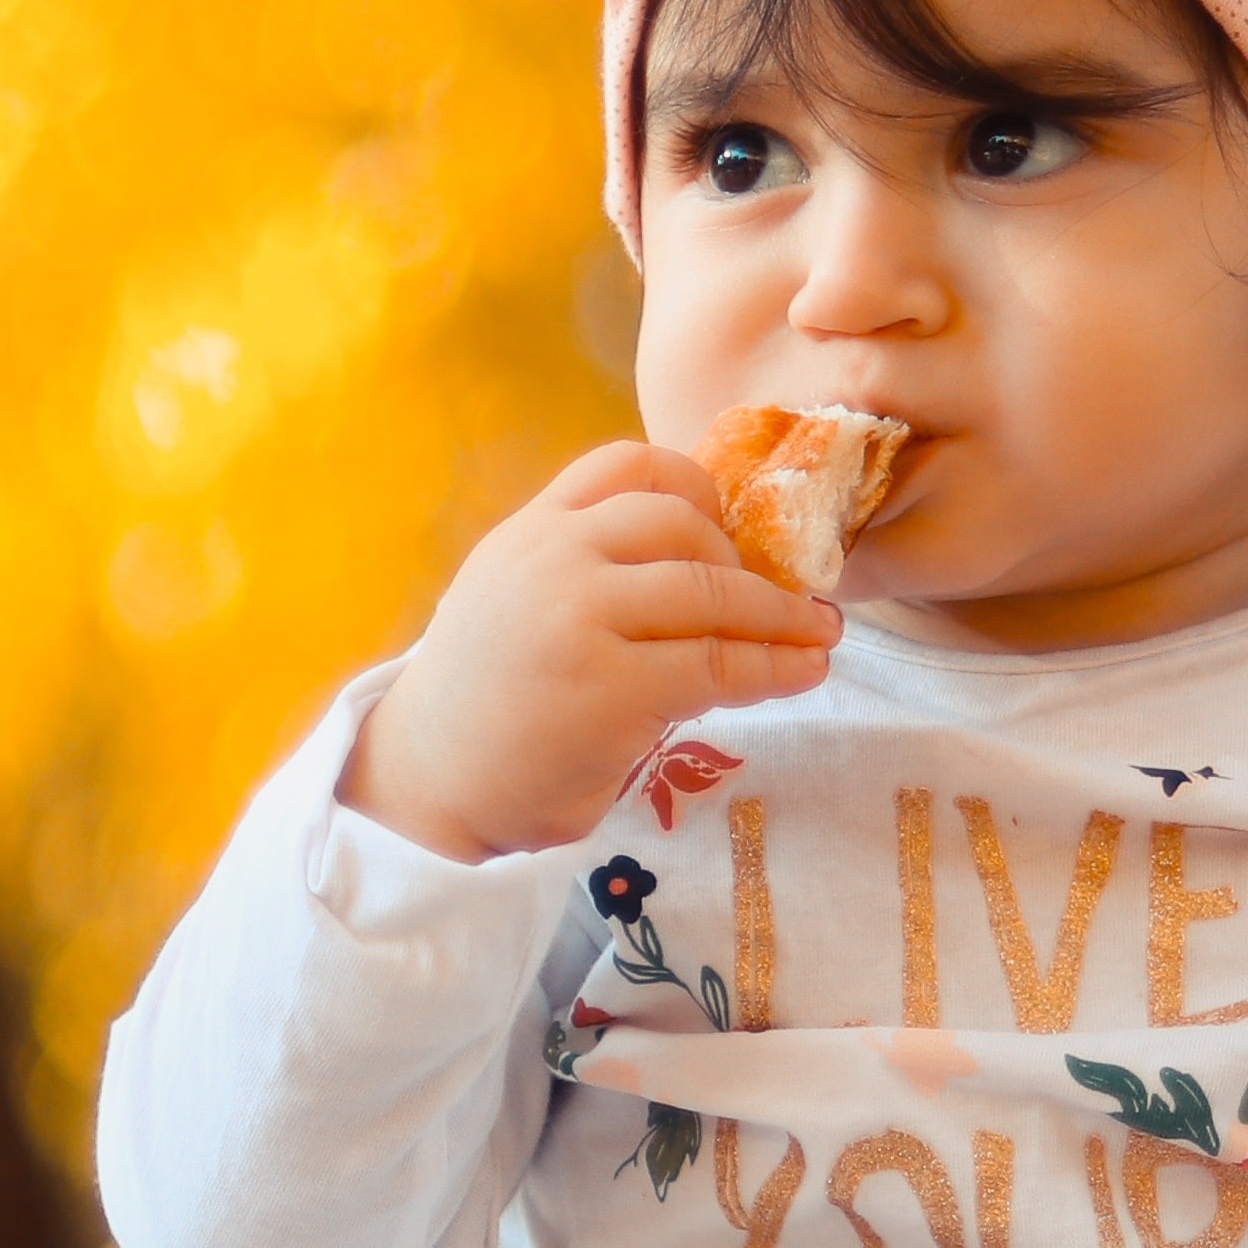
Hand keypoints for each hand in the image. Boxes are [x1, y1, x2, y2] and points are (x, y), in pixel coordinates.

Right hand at [342, 442, 841, 861]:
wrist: (428, 783)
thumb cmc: (487, 700)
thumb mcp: (517, 600)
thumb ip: (585, 569)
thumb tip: (709, 561)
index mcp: (530, 531)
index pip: (627, 464)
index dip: (695, 486)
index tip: (728, 528)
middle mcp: (552, 559)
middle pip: (682, 522)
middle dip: (746, 561)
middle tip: (779, 600)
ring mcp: (579, 619)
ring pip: (711, 590)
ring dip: (781, 615)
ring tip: (818, 635)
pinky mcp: (610, 689)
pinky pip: (718, 664)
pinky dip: (776, 667)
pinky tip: (804, 672)